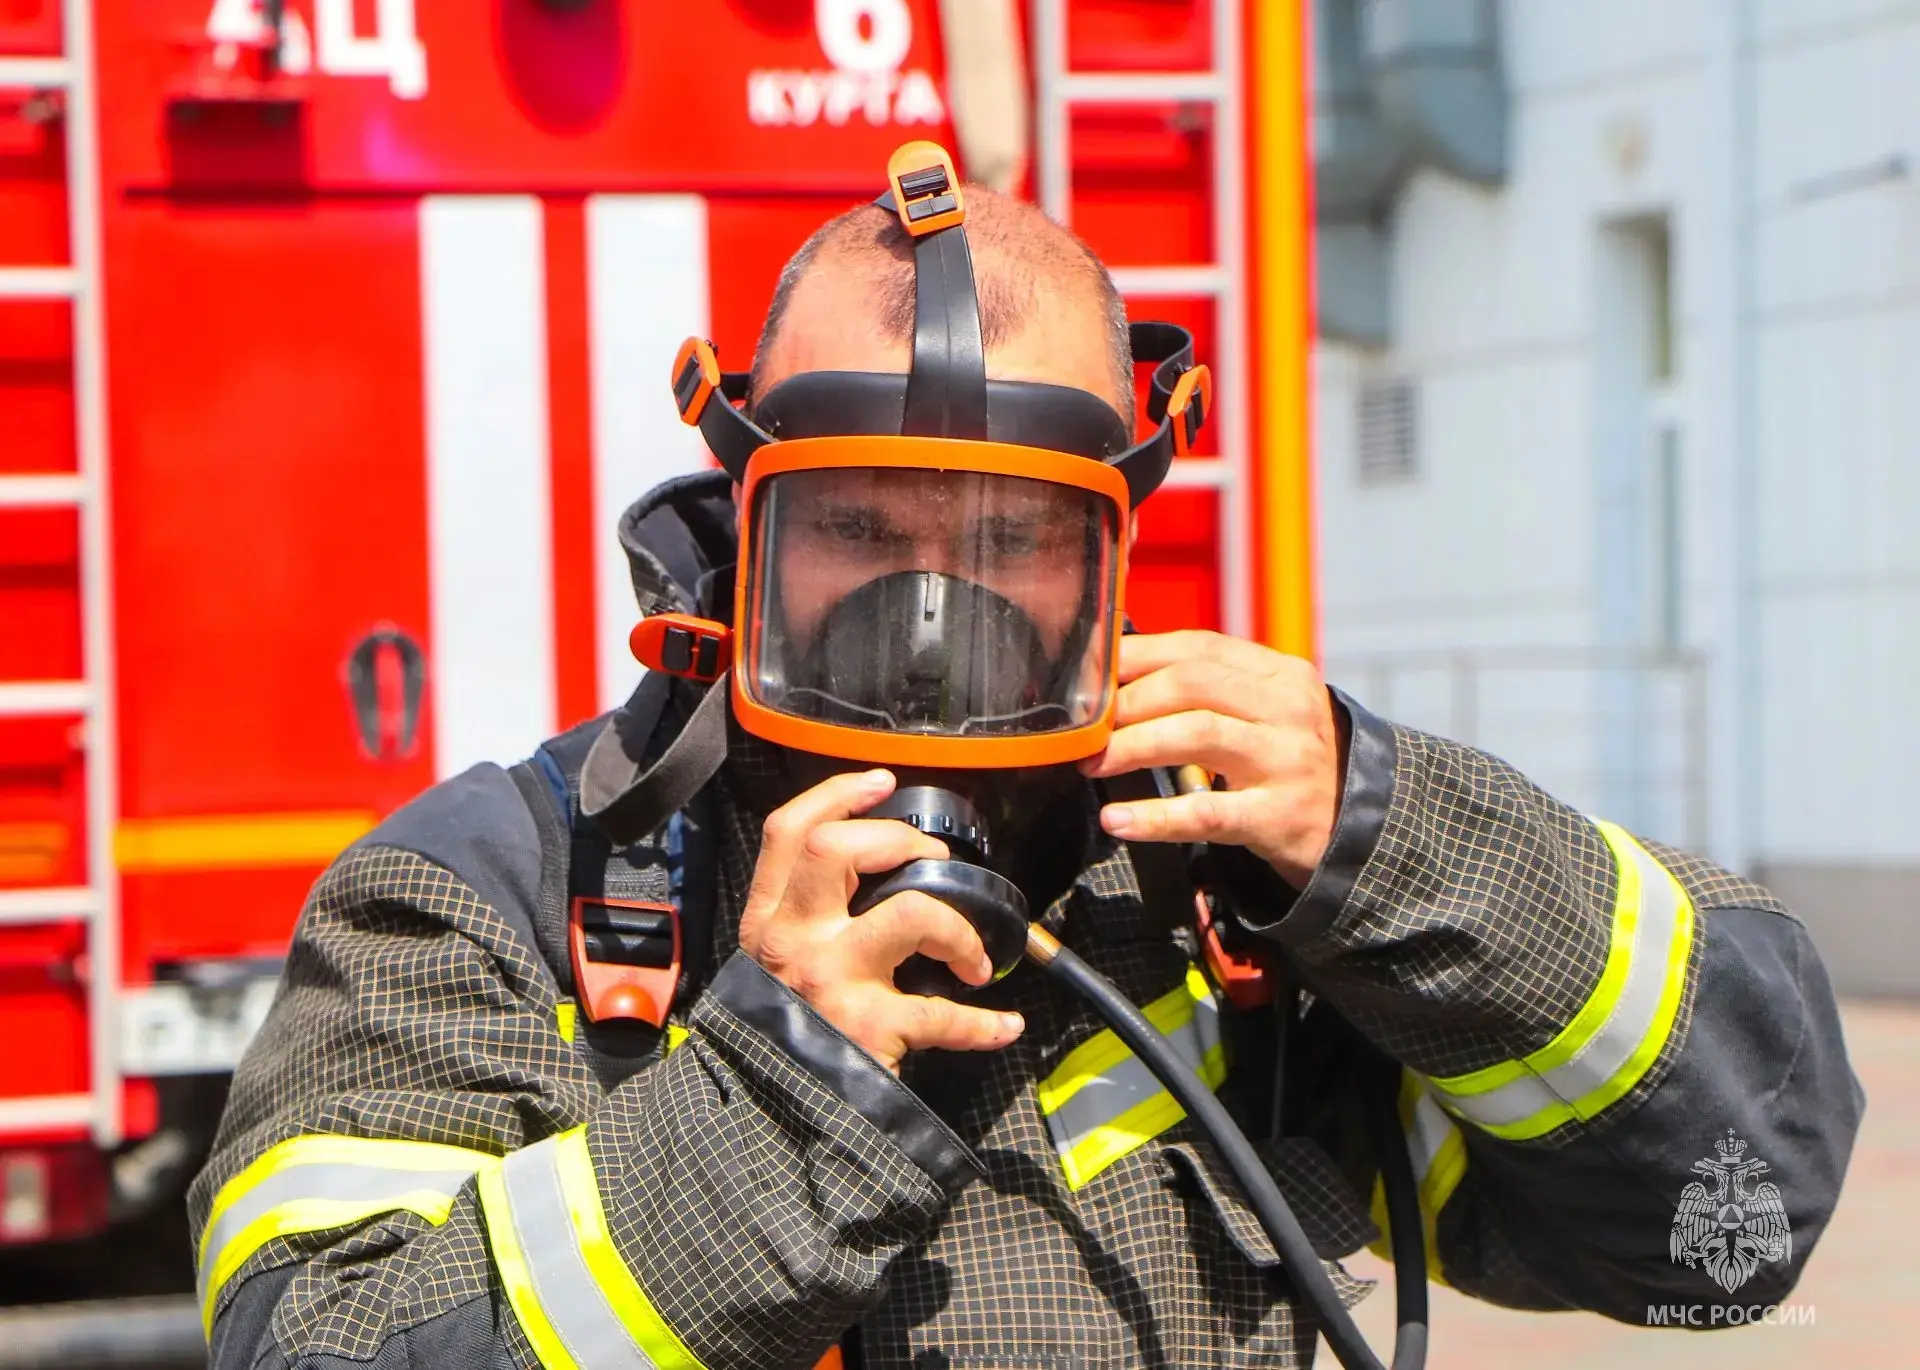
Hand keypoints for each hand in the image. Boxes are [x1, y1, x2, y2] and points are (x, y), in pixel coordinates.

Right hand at [738, 769, 1025, 1073]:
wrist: (777, 1117)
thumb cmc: (787, 1032)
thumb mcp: (772, 965)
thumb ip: (803, 918)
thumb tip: (869, 868)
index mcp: (769, 922)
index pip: (789, 832)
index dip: (837, 794)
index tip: (882, 784)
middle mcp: (793, 943)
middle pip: (835, 850)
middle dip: (898, 839)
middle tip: (934, 859)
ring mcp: (831, 984)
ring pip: (908, 912)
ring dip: (956, 925)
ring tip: (973, 955)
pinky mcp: (871, 1030)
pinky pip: (944, 1015)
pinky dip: (984, 1022)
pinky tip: (1005, 1025)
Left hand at [1079, 631, 1344, 888]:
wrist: (1356, 826)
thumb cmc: (1289, 762)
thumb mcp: (1266, 711)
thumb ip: (1211, 688)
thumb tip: (1119, 674)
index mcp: (1281, 674)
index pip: (1199, 647)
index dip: (1137, 657)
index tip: (1092, 677)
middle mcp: (1288, 709)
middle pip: (1191, 684)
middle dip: (1127, 703)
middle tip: (1088, 730)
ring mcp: (1286, 762)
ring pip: (1197, 734)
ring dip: (1132, 747)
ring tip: (1093, 764)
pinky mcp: (1278, 817)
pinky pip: (1206, 812)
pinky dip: (1154, 817)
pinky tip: (1117, 820)